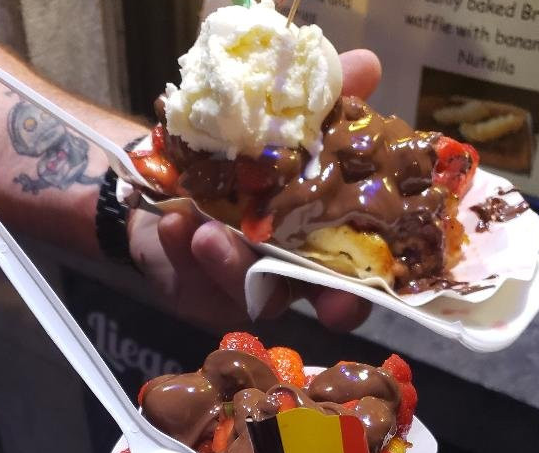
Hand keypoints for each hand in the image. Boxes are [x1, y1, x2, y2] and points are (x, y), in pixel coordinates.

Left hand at [126, 49, 381, 332]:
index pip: (347, 279)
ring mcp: (240, 283)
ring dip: (227, 262)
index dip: (351, 296)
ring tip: (205, 231)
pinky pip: (188, 276)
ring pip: (242, 289)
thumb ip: (321, 100)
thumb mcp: (281, 119)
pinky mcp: (195, 287)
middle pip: (297, 294)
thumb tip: (367, 64)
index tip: (344, 301)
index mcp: (319, 237)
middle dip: (293, 289)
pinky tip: (173, 221)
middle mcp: (286, 269)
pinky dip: (180, 248)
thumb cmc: (241, 152)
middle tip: (286, 283)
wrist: (172, 168)